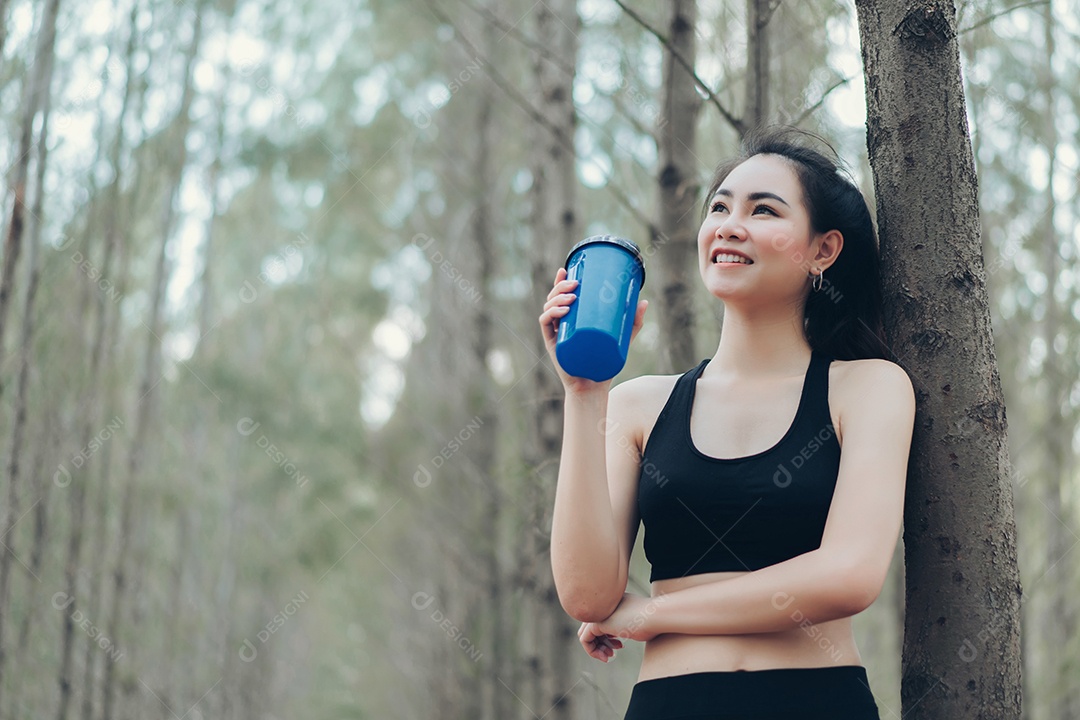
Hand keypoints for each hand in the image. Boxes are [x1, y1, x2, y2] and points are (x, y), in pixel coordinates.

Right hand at [538, 267, 647, 394]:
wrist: (594, 387)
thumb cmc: (604, 363)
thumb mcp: (622, 339)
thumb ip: (632, 322)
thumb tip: (643, 301)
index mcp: (571, 319)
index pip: (561, 295)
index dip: (560, 280)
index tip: (567, 269)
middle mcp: (560, 325)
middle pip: (553, 298)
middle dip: (561, 286)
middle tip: (575, 283)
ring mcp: (555, 334)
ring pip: (548, 308)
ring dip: (557, 298)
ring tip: (572, 296)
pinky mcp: (553, 344)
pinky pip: (546, 325)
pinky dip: (551, 314)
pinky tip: (562, 310)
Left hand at [577, 593, 664, 661]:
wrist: (657, 615)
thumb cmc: (654, 621)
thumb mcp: (636, 621)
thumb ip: (625, 624)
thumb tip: (621, 633)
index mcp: (612, 602)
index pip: (601, 621)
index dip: (607, 637)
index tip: (619, 646)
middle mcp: (603, 605)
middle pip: (591, 627)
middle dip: (601, 643)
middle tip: (611, 654)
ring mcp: (599, 613)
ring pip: (586, 634)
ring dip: (597, 649)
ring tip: (609, 657)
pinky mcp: (597, 622)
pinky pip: (584, 640)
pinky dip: (592, 651)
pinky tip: (605, 658)